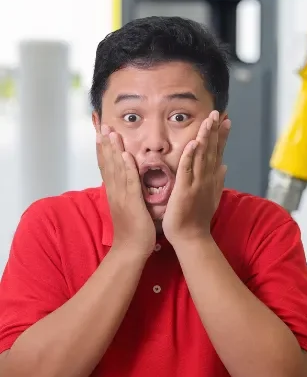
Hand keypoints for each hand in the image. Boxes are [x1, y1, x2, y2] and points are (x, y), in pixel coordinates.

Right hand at [96, 125, 155, 258]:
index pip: (108, 167)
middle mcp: (115, 192)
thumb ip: (128, 193)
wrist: (131, 250)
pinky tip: (125, 156)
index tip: (103, 134)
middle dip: (106, 145)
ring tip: (111, 134)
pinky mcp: (131, 203)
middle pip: (108, 164)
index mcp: (115, 192)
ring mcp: (122, 197)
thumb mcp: (129, 207)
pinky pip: (129, 183)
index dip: (105, 150)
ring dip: (114, 151)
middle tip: (103, 126)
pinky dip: (127, 169)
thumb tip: (128, 182)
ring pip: (116, 170)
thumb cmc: (134, 230)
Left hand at [163, 111, 231, 246]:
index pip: (218, 152)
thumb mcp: (211, 196)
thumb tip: (225, 166)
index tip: (226, 120)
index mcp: (211, 178)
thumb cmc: (198, 218)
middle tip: (217, 113)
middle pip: (212, 149)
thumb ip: (218, 180)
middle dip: (215, 130)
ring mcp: (197, 183)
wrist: (192, 237)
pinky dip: (191, 156)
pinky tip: (193, 143)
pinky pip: (188, 169)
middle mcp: (207, 178)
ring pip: (202, 155)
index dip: (222, 136)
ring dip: (205, 137)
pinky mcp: (185, 189)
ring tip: (208, 121)